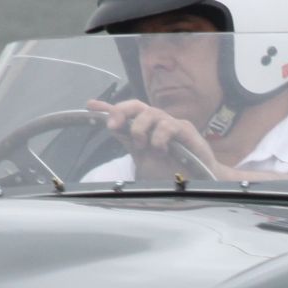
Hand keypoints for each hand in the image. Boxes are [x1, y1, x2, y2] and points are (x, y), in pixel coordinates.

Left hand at [87, 98, 222, 178]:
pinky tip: (160, 149)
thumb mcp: (143, 160)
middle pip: (136, 106)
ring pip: (151, 113)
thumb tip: (112, 129)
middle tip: (113, 126)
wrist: (196, 182)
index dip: (108, 107)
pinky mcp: (185, 131)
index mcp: (144, 128)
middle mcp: (156, 122)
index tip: (90, 105)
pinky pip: (169, 126)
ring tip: (143, 145)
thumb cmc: (170, 171)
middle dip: (121, 112)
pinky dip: (159, 136)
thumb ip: (129, 144)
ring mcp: (171, 124)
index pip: (125, 113)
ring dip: (140, 128)